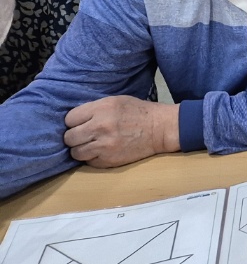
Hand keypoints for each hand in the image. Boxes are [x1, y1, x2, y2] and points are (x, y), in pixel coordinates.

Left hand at [63, 96, 180, 167]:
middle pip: (69, 137)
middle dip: (75, 136)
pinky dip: (93, 158)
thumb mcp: (116, 101)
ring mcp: (104, 146)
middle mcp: (100, 127)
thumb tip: (73, 120)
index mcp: (101, 109)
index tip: (82, 123)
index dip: (75, 121)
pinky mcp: (109, 160)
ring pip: (75, 152)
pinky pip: (88, 162)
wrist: (160, 129)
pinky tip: (103, 151)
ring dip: (81, 149)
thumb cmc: (138, 112)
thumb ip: (94, 109)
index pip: (69, 119)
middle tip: (85, 135)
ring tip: (92, 144)